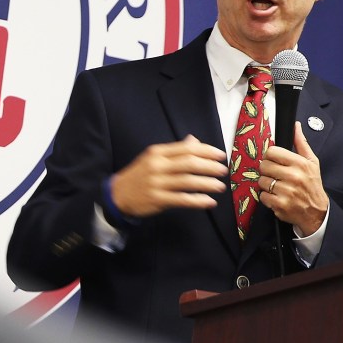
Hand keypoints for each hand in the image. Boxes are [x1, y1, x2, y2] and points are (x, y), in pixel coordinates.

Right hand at [111, 135, 227, 216]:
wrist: (118, 194)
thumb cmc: (140, 174)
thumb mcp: (154, 158)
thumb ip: (175, 150)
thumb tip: (194, 141)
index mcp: (157, 152)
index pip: (186, 148)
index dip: (206, 151)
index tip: (220, 155)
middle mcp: (157, 166)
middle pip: (188, 164)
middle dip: (209, 166)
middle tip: (223, 170)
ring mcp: (156, 183)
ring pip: (187, 182)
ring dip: (207, 184)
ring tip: (220, 186)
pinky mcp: (157, 199)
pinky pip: (182, 199)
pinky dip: (197, 201)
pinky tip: (209, 201)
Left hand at [258, 122, 328, 234]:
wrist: (317, 212)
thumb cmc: (312, 185)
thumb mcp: (312, 162)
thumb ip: (301, 143)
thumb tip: (295, 126)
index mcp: (300, 163)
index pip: (272, 151)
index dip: (271, 156)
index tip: (275, 162)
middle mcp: (294, 176)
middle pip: (264, 165)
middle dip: (268, 170)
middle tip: (276, 175)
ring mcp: (287, 191)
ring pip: (261, 181)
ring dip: (266, 185)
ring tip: (277, 187)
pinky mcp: (280, 204)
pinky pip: (262, 196)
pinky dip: (267, 197)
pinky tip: (277, 197)